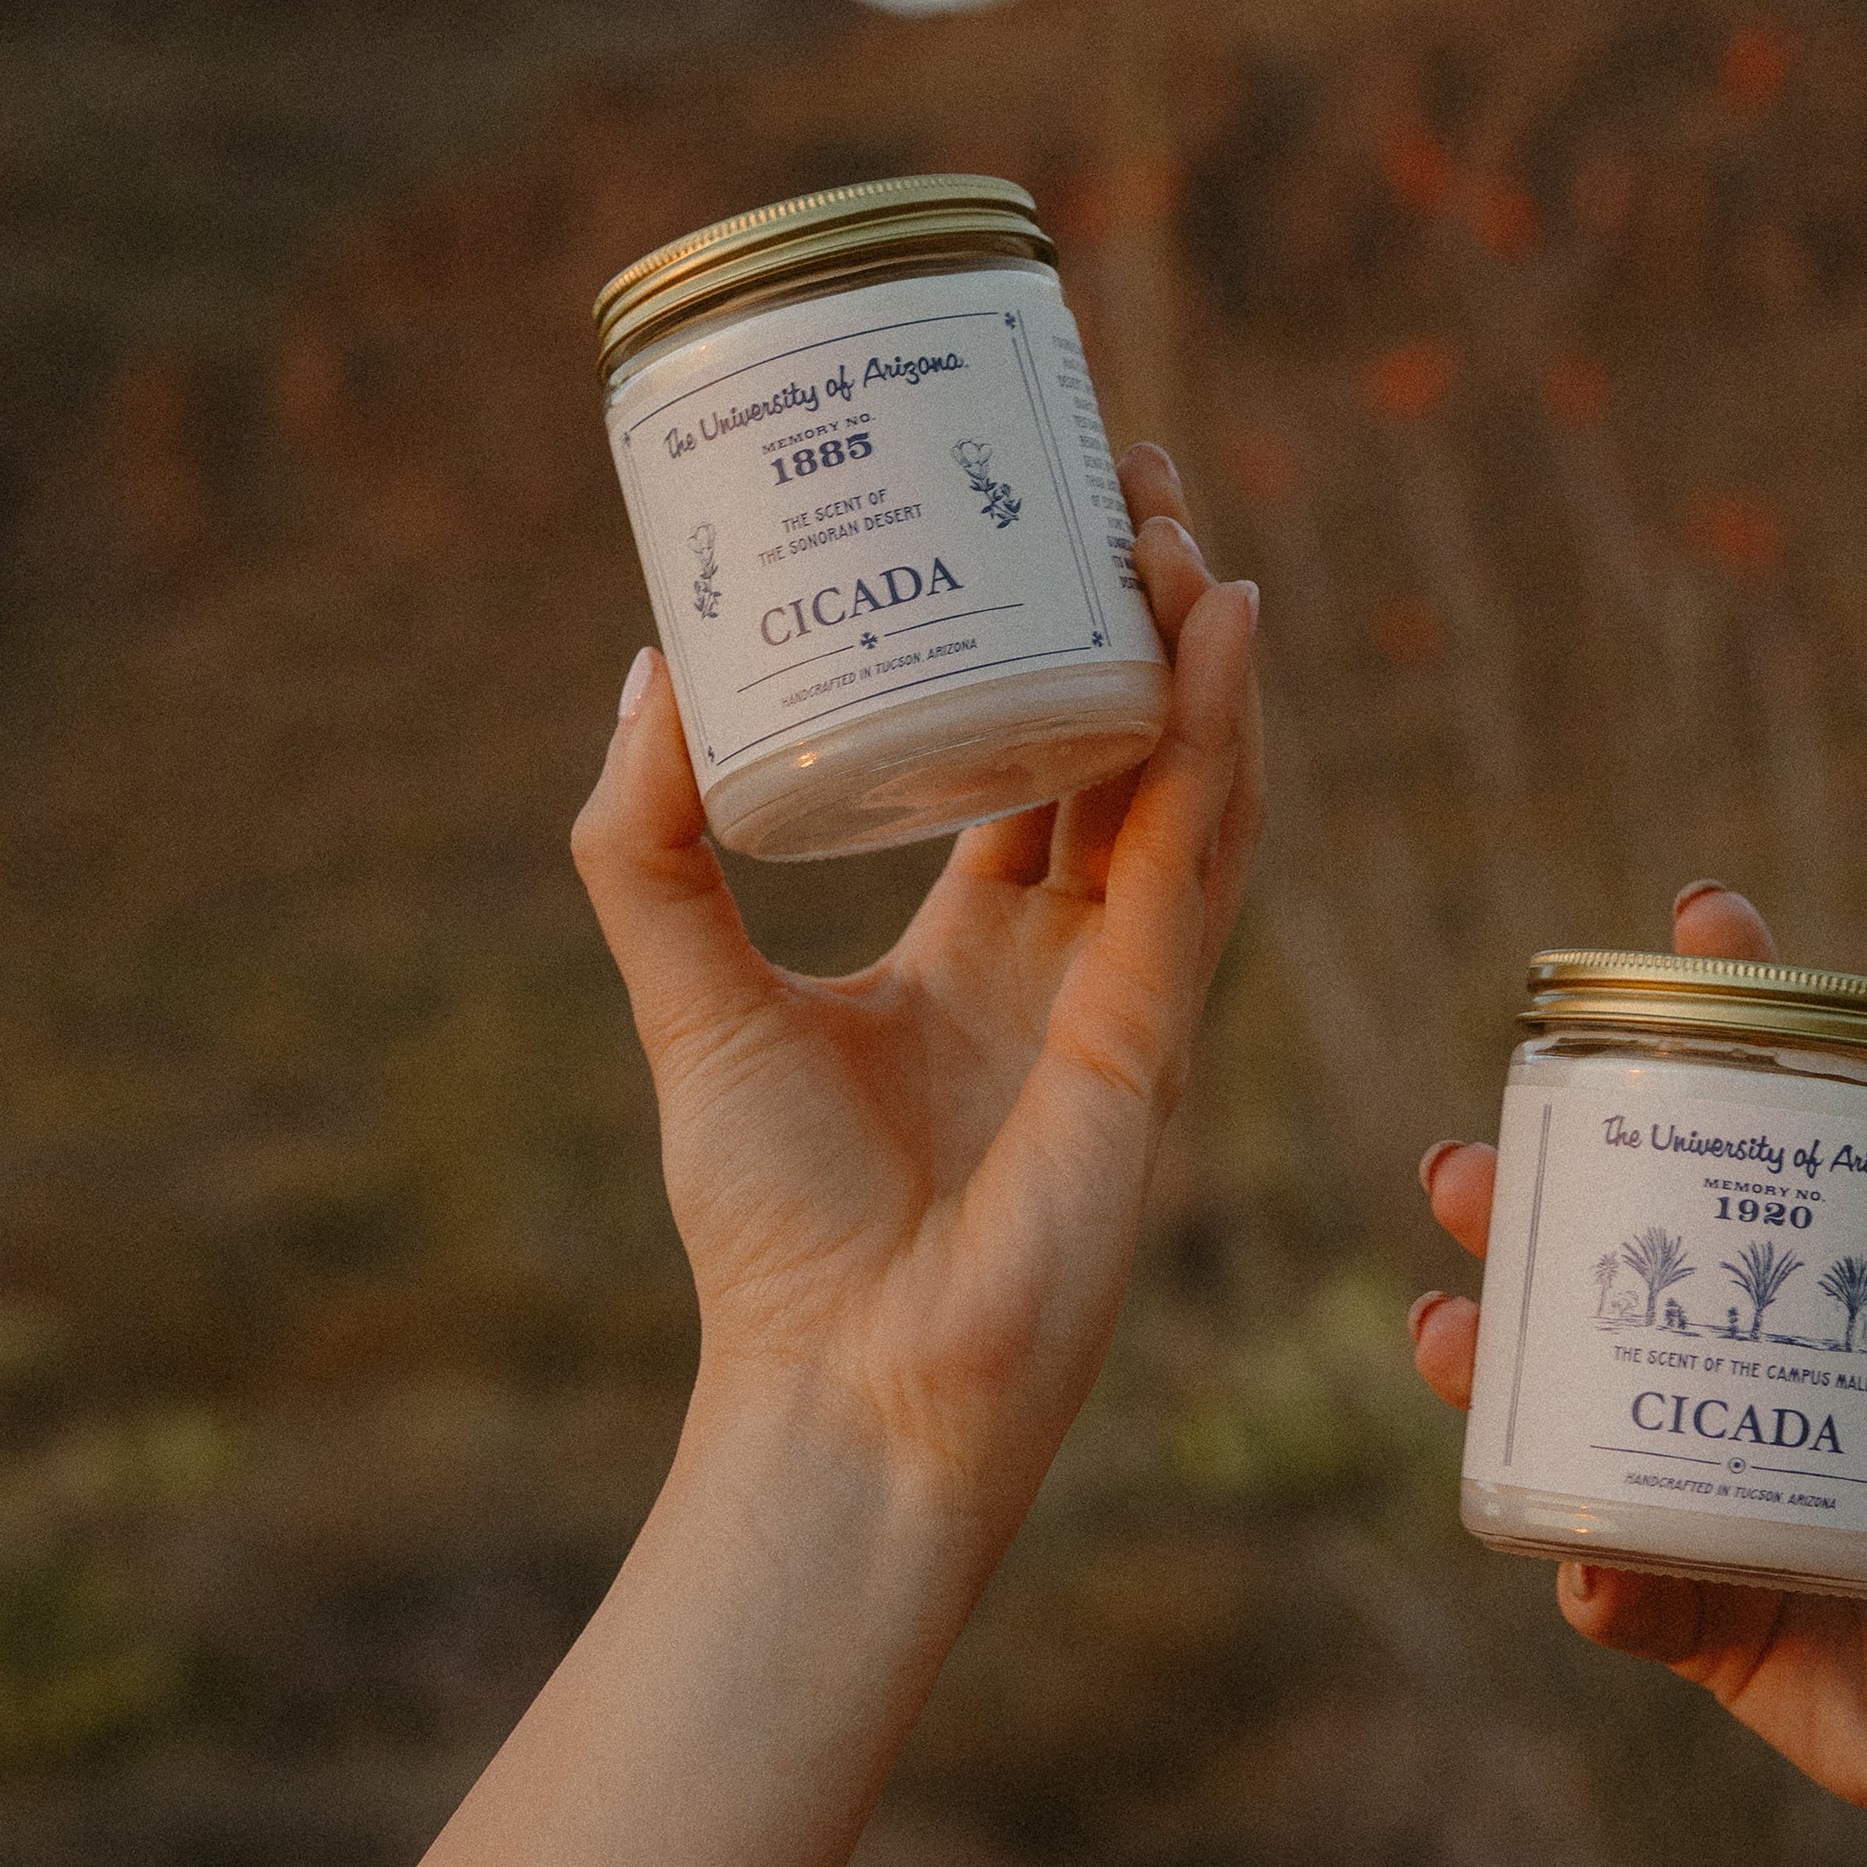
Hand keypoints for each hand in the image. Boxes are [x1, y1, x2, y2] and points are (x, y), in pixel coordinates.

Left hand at [572, 444, 1262, 1557]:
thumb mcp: (694, 999)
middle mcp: (1074, 963)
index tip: (1038, 520)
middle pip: (1133, 750)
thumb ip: (651, 848)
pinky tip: (1211, 628)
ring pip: (1193, 784)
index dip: (1051, 647)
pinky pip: (1199, 858)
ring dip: (1193, 651)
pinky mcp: (1156, 1033)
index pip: (1037, 767)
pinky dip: (1215, 738)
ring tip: (1167, 518)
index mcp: (982, 955)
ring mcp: (1131, 996)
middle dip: (1138, 617)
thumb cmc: (774, 1232)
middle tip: (1125, 477)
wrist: (842, 1389)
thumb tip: (651, 665)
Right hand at [1409, 881, 1866, 1866]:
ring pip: (1570, 1406)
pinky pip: (1619, 1589)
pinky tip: (1576, 1562)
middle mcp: (1752, 1369)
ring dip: (1495, 1367)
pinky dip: (1590, 1574)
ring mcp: (1714, 1485)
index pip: (1782, 1133)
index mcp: (1841, 1294)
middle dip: (1526, 1207)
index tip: (1698, 917)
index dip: (1732, 1019)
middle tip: (1467, 1169)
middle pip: (1616, 1261)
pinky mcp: (1707, 1617)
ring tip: (1448, 1332)